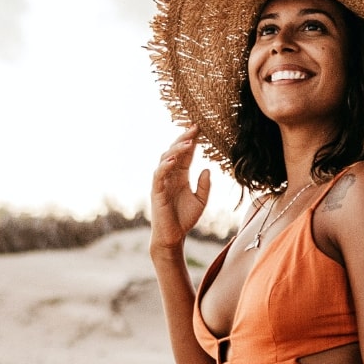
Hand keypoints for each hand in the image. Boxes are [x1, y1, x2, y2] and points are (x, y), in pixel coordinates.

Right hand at [151, 126, 210, 251]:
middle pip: (175, 151)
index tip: (200, 128)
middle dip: (184, 139)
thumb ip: (205, 186)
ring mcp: (162, 182)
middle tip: (194, 127)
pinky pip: (159, 175)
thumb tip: (207, 169)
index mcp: (181, 176)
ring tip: (188, 142)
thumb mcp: (201, 201)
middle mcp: (170, 176)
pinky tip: (174, 159)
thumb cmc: (185, 219)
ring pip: (166, 159)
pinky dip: (165, 166)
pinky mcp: (156, 192)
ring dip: (176, 149)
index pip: (186, 154)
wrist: (174, 236)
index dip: (192, 141)